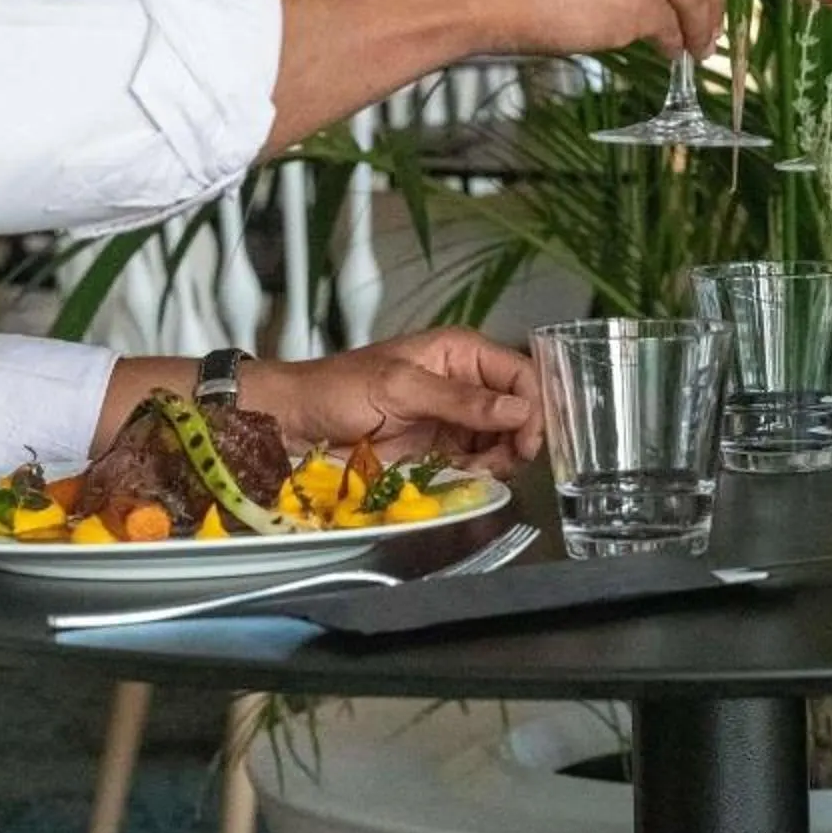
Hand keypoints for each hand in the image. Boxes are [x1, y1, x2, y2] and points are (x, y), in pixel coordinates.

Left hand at [242, 327, 542, 473]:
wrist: (297, 424)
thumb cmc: (338, 389)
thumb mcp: (401, 387)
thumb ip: (461, 400)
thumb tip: (519, 409)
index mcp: (459, 353)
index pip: (519, 374)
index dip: (534, 405)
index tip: (530, 439)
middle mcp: (463, 384)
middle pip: (518, 412)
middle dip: (518, 439)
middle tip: (505, 461)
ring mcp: (453, 421)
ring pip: (502, 442)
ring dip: (500, 461)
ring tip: (477, 472)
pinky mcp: (440, 453)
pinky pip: (477, 465)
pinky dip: (479, 476)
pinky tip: (464, 479)